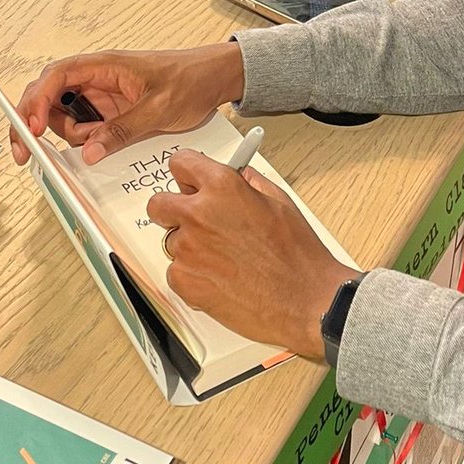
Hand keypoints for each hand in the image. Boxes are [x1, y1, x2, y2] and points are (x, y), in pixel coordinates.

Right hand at [10, 43, 245, 165]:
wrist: (214, 79)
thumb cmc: (190, 78)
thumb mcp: (158, 108)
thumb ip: (123, 130)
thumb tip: (91, 150)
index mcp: (104, 65)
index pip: (56, 77)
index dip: (36, 101)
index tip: (33, 128)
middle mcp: (96, 78)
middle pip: (49, 97)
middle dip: (35, 122)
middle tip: (27, 150)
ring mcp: (101, 96)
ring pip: (64, 116)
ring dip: (70, 136)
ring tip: (97, 142)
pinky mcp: (109, 111)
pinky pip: (85, 127)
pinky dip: (85, 140)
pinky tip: (101, 144)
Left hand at [146, 149, 358, 360]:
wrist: (304, 301)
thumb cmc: (297, 256)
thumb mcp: (279, 202)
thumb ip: (249, 183)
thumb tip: (238, 175)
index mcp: (222, 187)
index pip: (181, 163)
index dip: (187, 174)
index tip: (190, 182)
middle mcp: (198, 214)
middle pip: (158, 204)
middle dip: (174, 210)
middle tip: (197, 221)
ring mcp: (187, 249)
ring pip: (171, 241)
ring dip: (189, 246)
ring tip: (224, 258)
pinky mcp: (184, 281)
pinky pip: (175, 271)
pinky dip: (193, 275)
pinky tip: (221, 277)